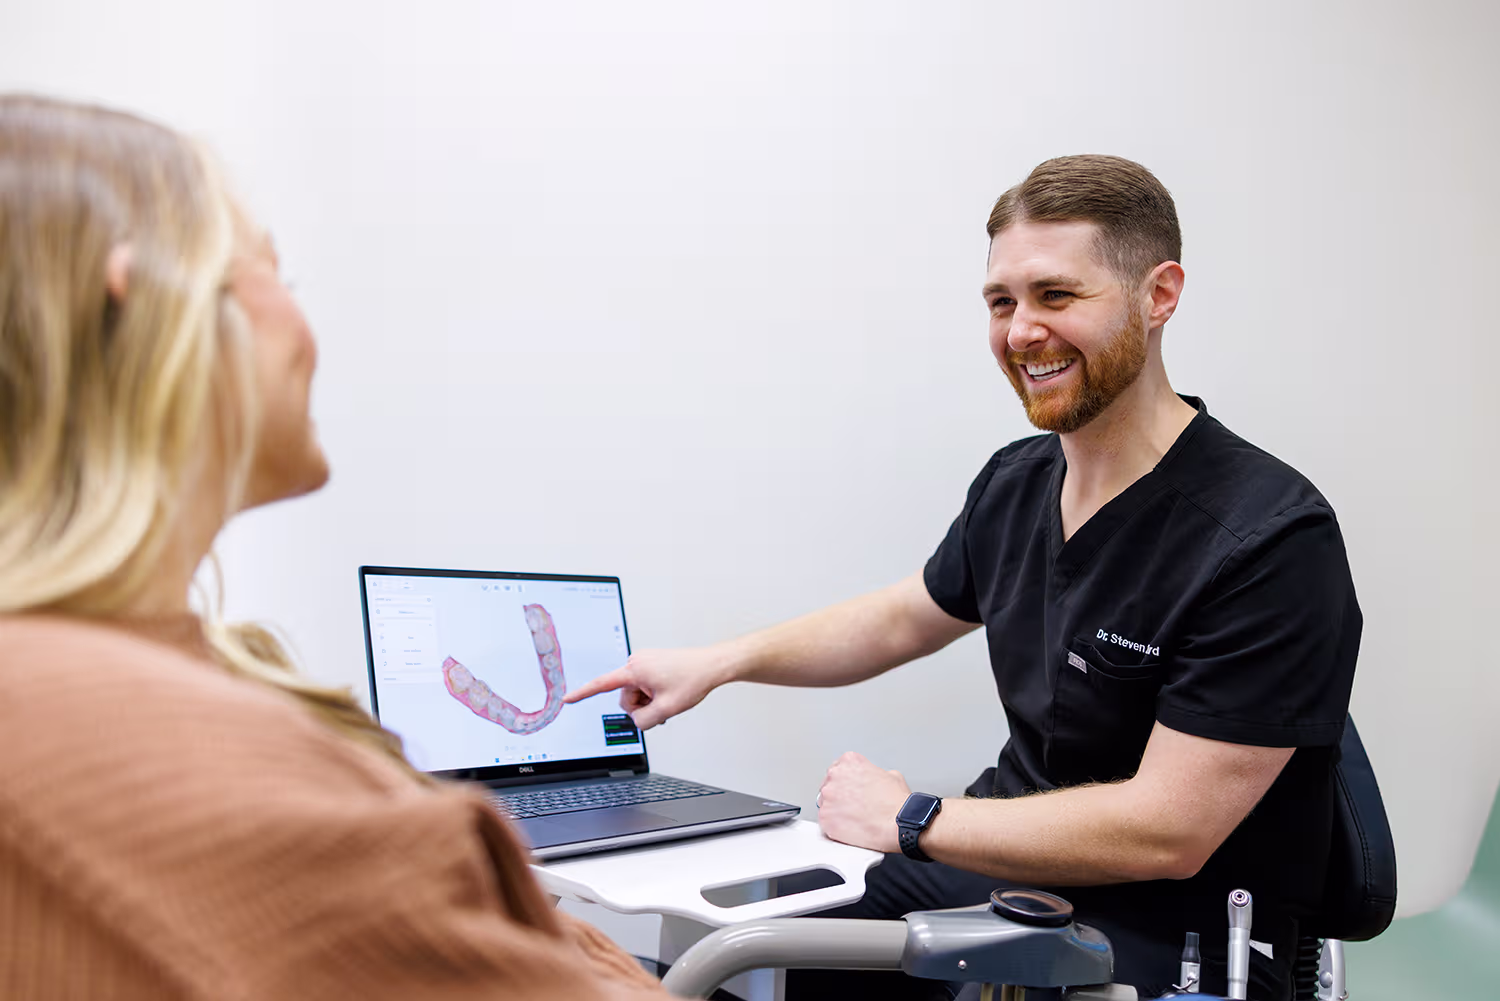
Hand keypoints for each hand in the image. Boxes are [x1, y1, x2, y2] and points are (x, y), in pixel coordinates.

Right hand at [562, 647, 729, 728]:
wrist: (712, 665)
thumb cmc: (693, 680)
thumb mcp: (666, 710)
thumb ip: (644, 721)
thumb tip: (637, 721)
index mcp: (635, 670)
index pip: (602, 684)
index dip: (583, 694)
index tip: (567, 699)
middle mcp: (636, 662)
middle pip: (626, 697)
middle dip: (641, 706)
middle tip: (664, 705)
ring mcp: (644, 662)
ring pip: (636, 694)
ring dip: (649, 701)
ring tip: (669, 698)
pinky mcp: (651, 664)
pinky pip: (644, 686)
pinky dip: (653, 694)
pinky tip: (668, 694)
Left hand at [816, 751, 910, 853]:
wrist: (898, 823)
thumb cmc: (897, 803)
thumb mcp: (892, 775)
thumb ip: (874, 773)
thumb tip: (872, 780)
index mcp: (850, 762)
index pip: (839, 769)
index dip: (847, 783)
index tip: (852, 791)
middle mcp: (835, 776)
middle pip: (829, 785)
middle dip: (839, 796)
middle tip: (854, 806)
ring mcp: (827, 797)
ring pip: (826, 804)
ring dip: (836, 811)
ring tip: (854, 818)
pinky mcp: (825, 818)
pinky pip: (826, 822)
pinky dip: (836, 826)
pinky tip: (850, 828)